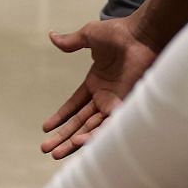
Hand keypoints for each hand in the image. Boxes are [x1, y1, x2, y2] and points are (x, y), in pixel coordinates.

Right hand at [40, 15, 158, 158]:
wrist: (141, 35)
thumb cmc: (119, 33)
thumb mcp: (89, 35)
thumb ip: (71, 41)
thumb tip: (51, 36)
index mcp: (95, 83)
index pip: (74, 106)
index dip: (60, 117)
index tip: (46, 128)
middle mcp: (105, 97)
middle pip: (79, 122)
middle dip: (62, 136)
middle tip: (45, 149)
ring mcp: (115, 103)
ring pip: (90, 129)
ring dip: (73, 142)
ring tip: (56, 154)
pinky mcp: (125, 106)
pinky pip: (107, 126)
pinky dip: (93, 135)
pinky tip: (78, 142)